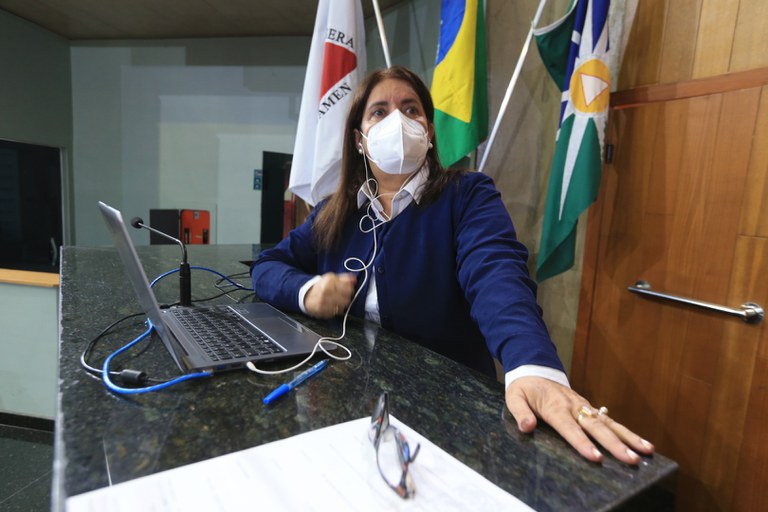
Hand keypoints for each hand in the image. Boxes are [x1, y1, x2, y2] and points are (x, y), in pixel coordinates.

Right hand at [303, 272, 356, 317]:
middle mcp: (326, 292)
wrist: (306, 295)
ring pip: (342, 307)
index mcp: (329, 282)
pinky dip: (335, 310)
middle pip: (347, 299)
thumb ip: (344, 278)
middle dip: (346, 298)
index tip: (347, 289)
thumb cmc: (321, 286)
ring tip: (336, 301)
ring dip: (341, 305)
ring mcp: (323, 303)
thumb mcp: (332, 278)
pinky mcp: (321, 312)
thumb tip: (354, 279)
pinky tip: (331, 306)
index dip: (350, 290)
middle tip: (341, 296)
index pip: (349, 289)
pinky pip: (335, 313)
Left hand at [505, 376, 654, 463]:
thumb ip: (520, 412)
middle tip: (631, 459)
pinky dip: (627, 432)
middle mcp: (573, 406)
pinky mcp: (590, 408)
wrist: (535, 369)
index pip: (569, 427)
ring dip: (628, 438)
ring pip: (609, 423)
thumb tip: (527, 427)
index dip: (582, 443)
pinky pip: (610, 421)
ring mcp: (584, 406)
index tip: (596, 457)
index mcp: (554, 406)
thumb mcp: (514, 397)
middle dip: (614, 445)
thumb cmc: (524, 388)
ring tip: (646, 451)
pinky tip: (643, 444)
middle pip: (596, 427)